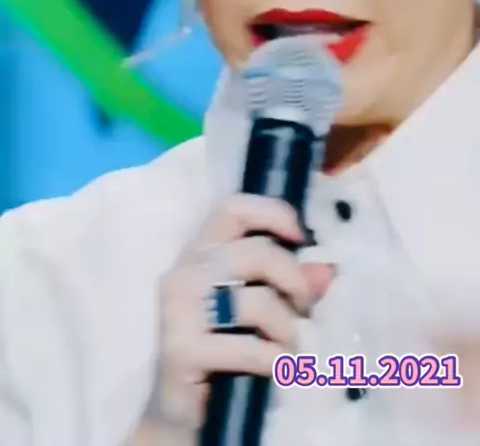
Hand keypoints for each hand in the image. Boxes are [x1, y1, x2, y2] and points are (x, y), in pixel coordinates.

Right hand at [146, 195, 332, 438]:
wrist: (180, 411)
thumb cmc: (223, 349)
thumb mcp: (258, 310)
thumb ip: (289, 284)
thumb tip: (328, 269)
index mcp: (201, 252)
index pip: (233, 208)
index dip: (272, 213)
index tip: (301, 236)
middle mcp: (185, 271)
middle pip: (257, 252)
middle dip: (294, 280)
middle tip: (306, 308)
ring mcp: (179, 310)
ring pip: (256, 300)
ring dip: (287, 328)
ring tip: (290, 347)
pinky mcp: (182, 348)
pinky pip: (247, 346)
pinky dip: (274, 359)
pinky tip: (277, 368)